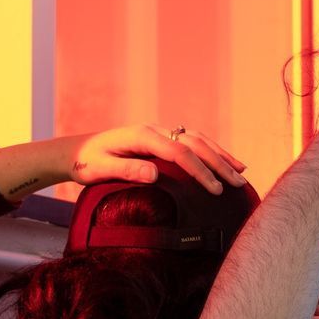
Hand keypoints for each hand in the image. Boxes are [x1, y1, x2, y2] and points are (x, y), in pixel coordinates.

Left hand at [68, 124, 247, 194]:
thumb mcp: (99, 169)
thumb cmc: (86, 163)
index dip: (198, 170)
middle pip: (194, 143)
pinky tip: (226, 162)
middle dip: (218, 163)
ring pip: (198, 140)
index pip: (178, 152)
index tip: (214, 189)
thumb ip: (125, 170)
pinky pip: (192, 142)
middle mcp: (154, 130)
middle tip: (237, 183)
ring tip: (241, 173)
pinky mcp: (162, 139)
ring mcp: (160, 132)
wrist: (77, 150)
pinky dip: (212, 151)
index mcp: (141, 136)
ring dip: (221, 156)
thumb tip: (155, 174)